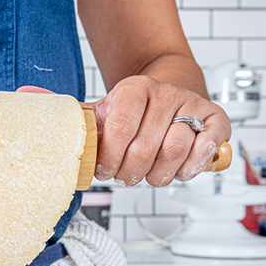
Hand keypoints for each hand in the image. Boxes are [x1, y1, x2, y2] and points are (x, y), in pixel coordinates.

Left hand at [89, 76, 230, 186]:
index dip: (109, 157)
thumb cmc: (135, 113)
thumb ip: (83, 122)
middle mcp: (166, 93)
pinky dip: (193, 165)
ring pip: (175, 150)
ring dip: (159, 174)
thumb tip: (49, 120)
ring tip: (151, 174)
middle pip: (146, 147)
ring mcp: (192, 105)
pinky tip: (180, 170)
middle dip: (132, 172)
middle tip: (127, 176)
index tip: (104, 170)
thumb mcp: (106, 112)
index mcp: (135, 89)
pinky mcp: (216, 118)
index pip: (120, 127)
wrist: (168, 96)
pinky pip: (208, 145)